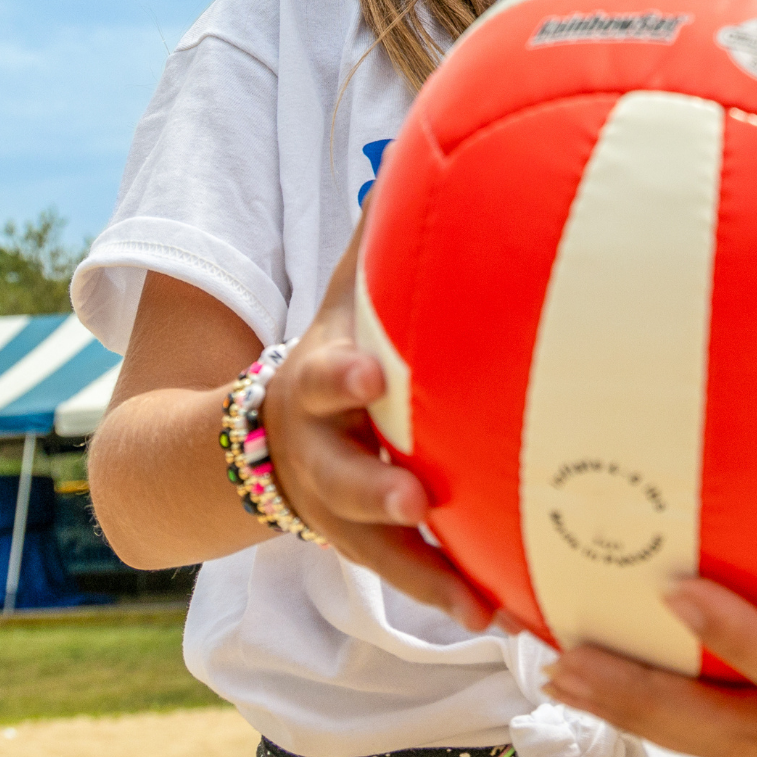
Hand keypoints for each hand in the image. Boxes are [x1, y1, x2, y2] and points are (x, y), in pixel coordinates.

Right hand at [263, 219, 495, 628]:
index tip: (368, 372)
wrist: (251, 442)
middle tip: (414, 496)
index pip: (322, 374)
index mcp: (317, 382)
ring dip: (425, 574)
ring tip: (475, 605)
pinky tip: (505, 622)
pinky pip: (415, 581)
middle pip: (341, 476)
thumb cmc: (336, 345)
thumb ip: (383, 233)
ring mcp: (342, 511)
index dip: (341, 374)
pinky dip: (455, 600)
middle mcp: (323, 453)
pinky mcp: (371, 549)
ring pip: (379, 550)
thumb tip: (427, 133)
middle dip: (374, 488)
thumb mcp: (343, 294)